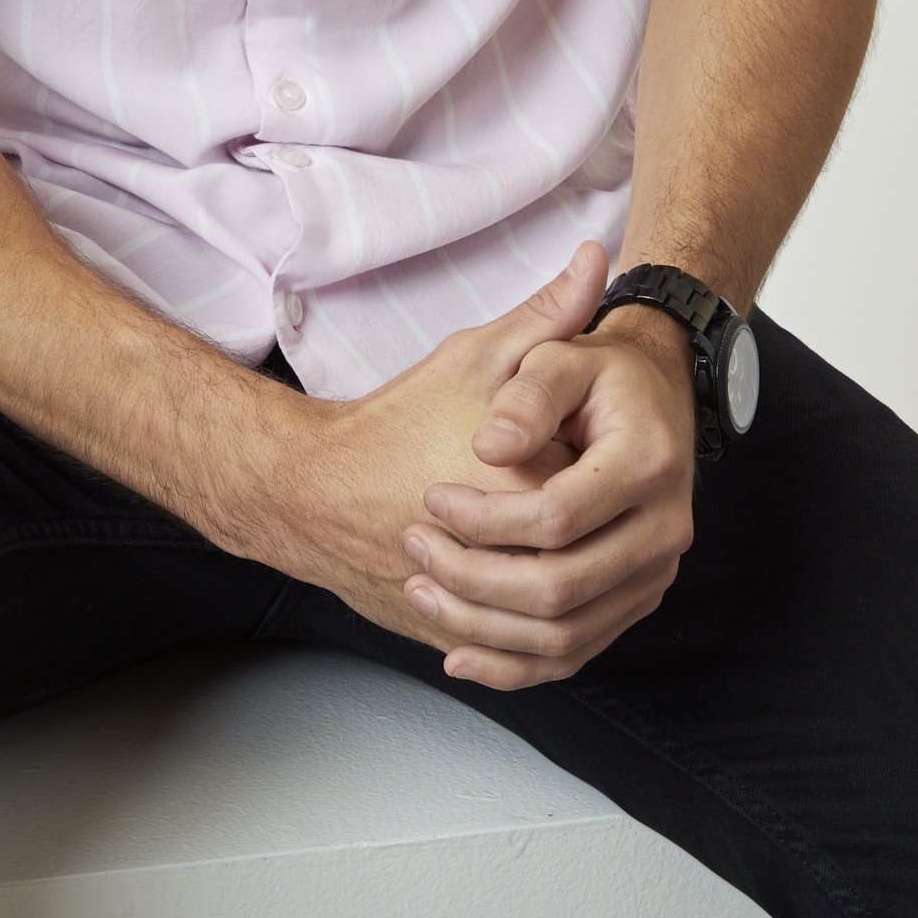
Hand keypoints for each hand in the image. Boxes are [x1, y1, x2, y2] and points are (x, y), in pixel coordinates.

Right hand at [260, 242, 611, 653]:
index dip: (596, 470)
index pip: (607, 500)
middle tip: (555, 494)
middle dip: (582, 536)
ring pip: (557, 629)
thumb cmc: (396, 422)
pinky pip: (517, 658)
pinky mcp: (454, 639)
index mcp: (531, 490)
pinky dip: (532, 639)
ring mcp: (482, 610)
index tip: (571, 447)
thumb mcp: (475, 358)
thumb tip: (598, 260)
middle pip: (589, 567)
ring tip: (547, 548)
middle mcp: (511, 561)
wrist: (311, 490)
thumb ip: (545, 317)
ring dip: (567, 596)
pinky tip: (532, 599)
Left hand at [401, 299, 699, 690]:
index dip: (485, 519)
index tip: (432, 497)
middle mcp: (664, 530)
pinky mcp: (633, 600)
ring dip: (483, 626)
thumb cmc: (597, 374)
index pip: (558, 518)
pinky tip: (459, 655)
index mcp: (648, 464)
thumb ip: (526, 397)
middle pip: (560, 588)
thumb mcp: (561, 357)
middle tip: (414, 547)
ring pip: (564, 634)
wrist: (651, 397)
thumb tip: (488, 448)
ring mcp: (653, 574)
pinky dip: (513, 665)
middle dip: (473, 577)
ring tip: (422, 592)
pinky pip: (575, 653)